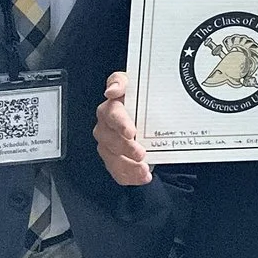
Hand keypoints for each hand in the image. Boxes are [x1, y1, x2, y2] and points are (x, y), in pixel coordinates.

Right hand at [95, 72, 151, 187]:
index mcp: (112, 108)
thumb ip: (121, 82)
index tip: (131, 131)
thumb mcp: (136, 84)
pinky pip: (117, 171)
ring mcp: (108, 144)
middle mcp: (106, 126)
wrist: (150, 117)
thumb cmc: (140, 99)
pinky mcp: (114, 159)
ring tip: (143, 169)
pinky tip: (142, 176)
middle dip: (125, 147)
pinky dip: (130, 176)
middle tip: (141, 153)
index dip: (120, 123)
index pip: (111, 113)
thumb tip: (112, 89)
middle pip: (109, 138)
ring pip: (111, 157)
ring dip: (127, 165)